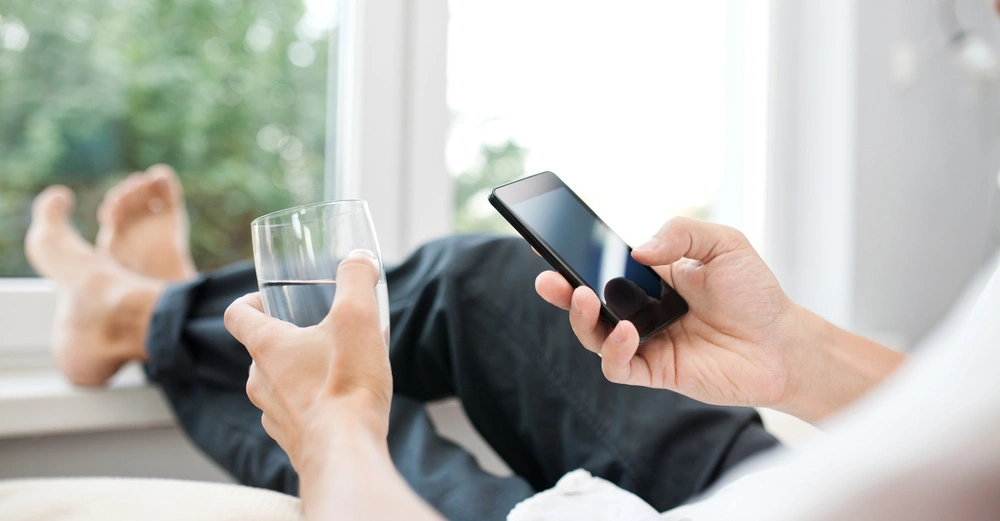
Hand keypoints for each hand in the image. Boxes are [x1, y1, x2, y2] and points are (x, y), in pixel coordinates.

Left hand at [224, 250, 391, 470]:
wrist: (346, 453)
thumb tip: (359, 258)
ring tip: (339, 368)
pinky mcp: (293, 440)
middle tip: (322, 331)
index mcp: (267, 347)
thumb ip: (356, 278)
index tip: (269, 300)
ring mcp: (274, 414)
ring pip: (279, 384)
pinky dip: (314, 403)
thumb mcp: (358, 316)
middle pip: (262, 350)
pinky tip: (343, 402)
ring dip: (302, 372)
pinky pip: (296, 413)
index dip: (249, 301)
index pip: (237, 315)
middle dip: (289, 337)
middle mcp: (261, 381)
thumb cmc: (347, 385)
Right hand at [536, 217, 814, 415]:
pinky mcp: (656, 371)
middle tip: (548, 278)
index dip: (570, 255)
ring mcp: (645, 341)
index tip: (544, 241)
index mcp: (649, 276)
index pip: (600, 264)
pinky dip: (615, 350)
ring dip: (582, 319)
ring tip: (583, 298)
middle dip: (561, 290)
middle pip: (586, 302)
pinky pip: (619, 366)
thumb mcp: (724, 243)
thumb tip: (637, 250)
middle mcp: (640, 308)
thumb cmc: (754, 293)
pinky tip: (627, 332)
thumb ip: (681, 233)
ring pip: (595, 335)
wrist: (783, 342)